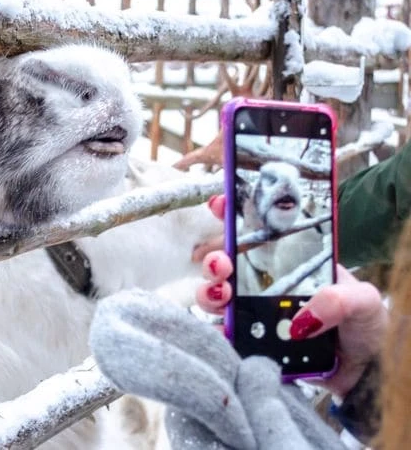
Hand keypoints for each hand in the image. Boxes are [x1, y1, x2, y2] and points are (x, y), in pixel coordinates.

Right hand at [195, 195, 387, 398]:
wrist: (365, 371)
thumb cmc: (366, 326)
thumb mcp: (364, 301)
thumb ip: (341, 300)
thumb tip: (304, 319)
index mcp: (289, 262)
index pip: (255, 231)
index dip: (232, 213)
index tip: (220, 205)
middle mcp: (264, 284)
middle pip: (224, 264)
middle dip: (213, 259)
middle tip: (221, 265)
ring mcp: (254, 313)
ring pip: (216, 297)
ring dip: (210, 292)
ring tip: (223, 296)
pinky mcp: (251, 342)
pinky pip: (225, 334)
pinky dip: (219, 330)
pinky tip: (225, 329)